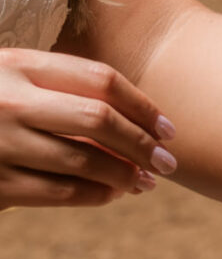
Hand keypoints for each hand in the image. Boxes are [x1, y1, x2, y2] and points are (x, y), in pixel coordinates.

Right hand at [0, 49, 175, 208]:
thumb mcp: (10, 78)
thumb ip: (59, 89)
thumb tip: (136, 123)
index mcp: (15, 64)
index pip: (99, 79)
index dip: (143, 106)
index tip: (168, 129)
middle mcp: (7, 100)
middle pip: (99, 120)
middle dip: (142, 144)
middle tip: (168, 163)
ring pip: (85, 161)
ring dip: (126, 175)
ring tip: (145, 182)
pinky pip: (61, 192)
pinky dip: (96, 194)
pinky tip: (113, 194)